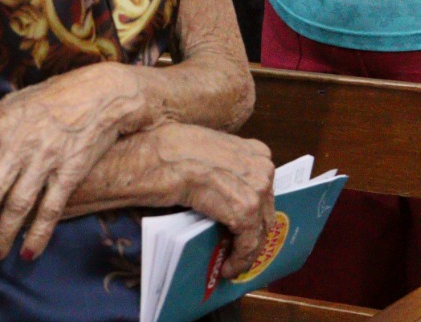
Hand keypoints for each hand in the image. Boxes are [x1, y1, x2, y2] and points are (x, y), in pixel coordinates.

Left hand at [0, 62, 149, 260]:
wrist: (102, 95)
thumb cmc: (52, 97)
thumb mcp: (15, 101)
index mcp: (2, 123)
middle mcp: (21, 143)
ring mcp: (46, 159)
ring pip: (19, 204)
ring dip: (4, 234)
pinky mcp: (70, 172)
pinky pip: (51, 209)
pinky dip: (39, 234)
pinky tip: (28, 252)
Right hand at [157, 123, 276, 279]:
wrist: (156, 156)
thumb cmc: (170, 151)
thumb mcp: (209, 154)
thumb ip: (225, 172)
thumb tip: (225, 198)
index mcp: (255, 151)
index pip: (263, 191)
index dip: (254, 212)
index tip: (242, 228)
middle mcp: (262, 167)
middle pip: (264, 211)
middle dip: (252, 233)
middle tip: (236, 249)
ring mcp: (257, 188)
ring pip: (259, 231)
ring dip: (245, 251)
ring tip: (230, 263)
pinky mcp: (245, 211)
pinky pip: (248, 245)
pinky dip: (239, 261)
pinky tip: (227, 268)